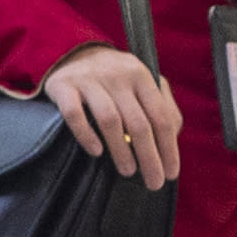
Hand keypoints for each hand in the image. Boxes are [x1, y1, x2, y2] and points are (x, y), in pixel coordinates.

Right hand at [40, 47, 182, 190]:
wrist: (72, 53)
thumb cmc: (115, 79)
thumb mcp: (141, 84)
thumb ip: (161, 106)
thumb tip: (173, 138)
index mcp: (141, 75)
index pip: (160, 116)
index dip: (168, 148)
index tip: (170, 174)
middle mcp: (117, 74)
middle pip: (138, 122)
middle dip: (149, 157)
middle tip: (153, 183)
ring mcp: (89, 79)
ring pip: (110, 119)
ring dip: (121, 150)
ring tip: (128, 171)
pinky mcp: (63, 86)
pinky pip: (74, 114)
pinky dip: (86, 135)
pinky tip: (96, 152)